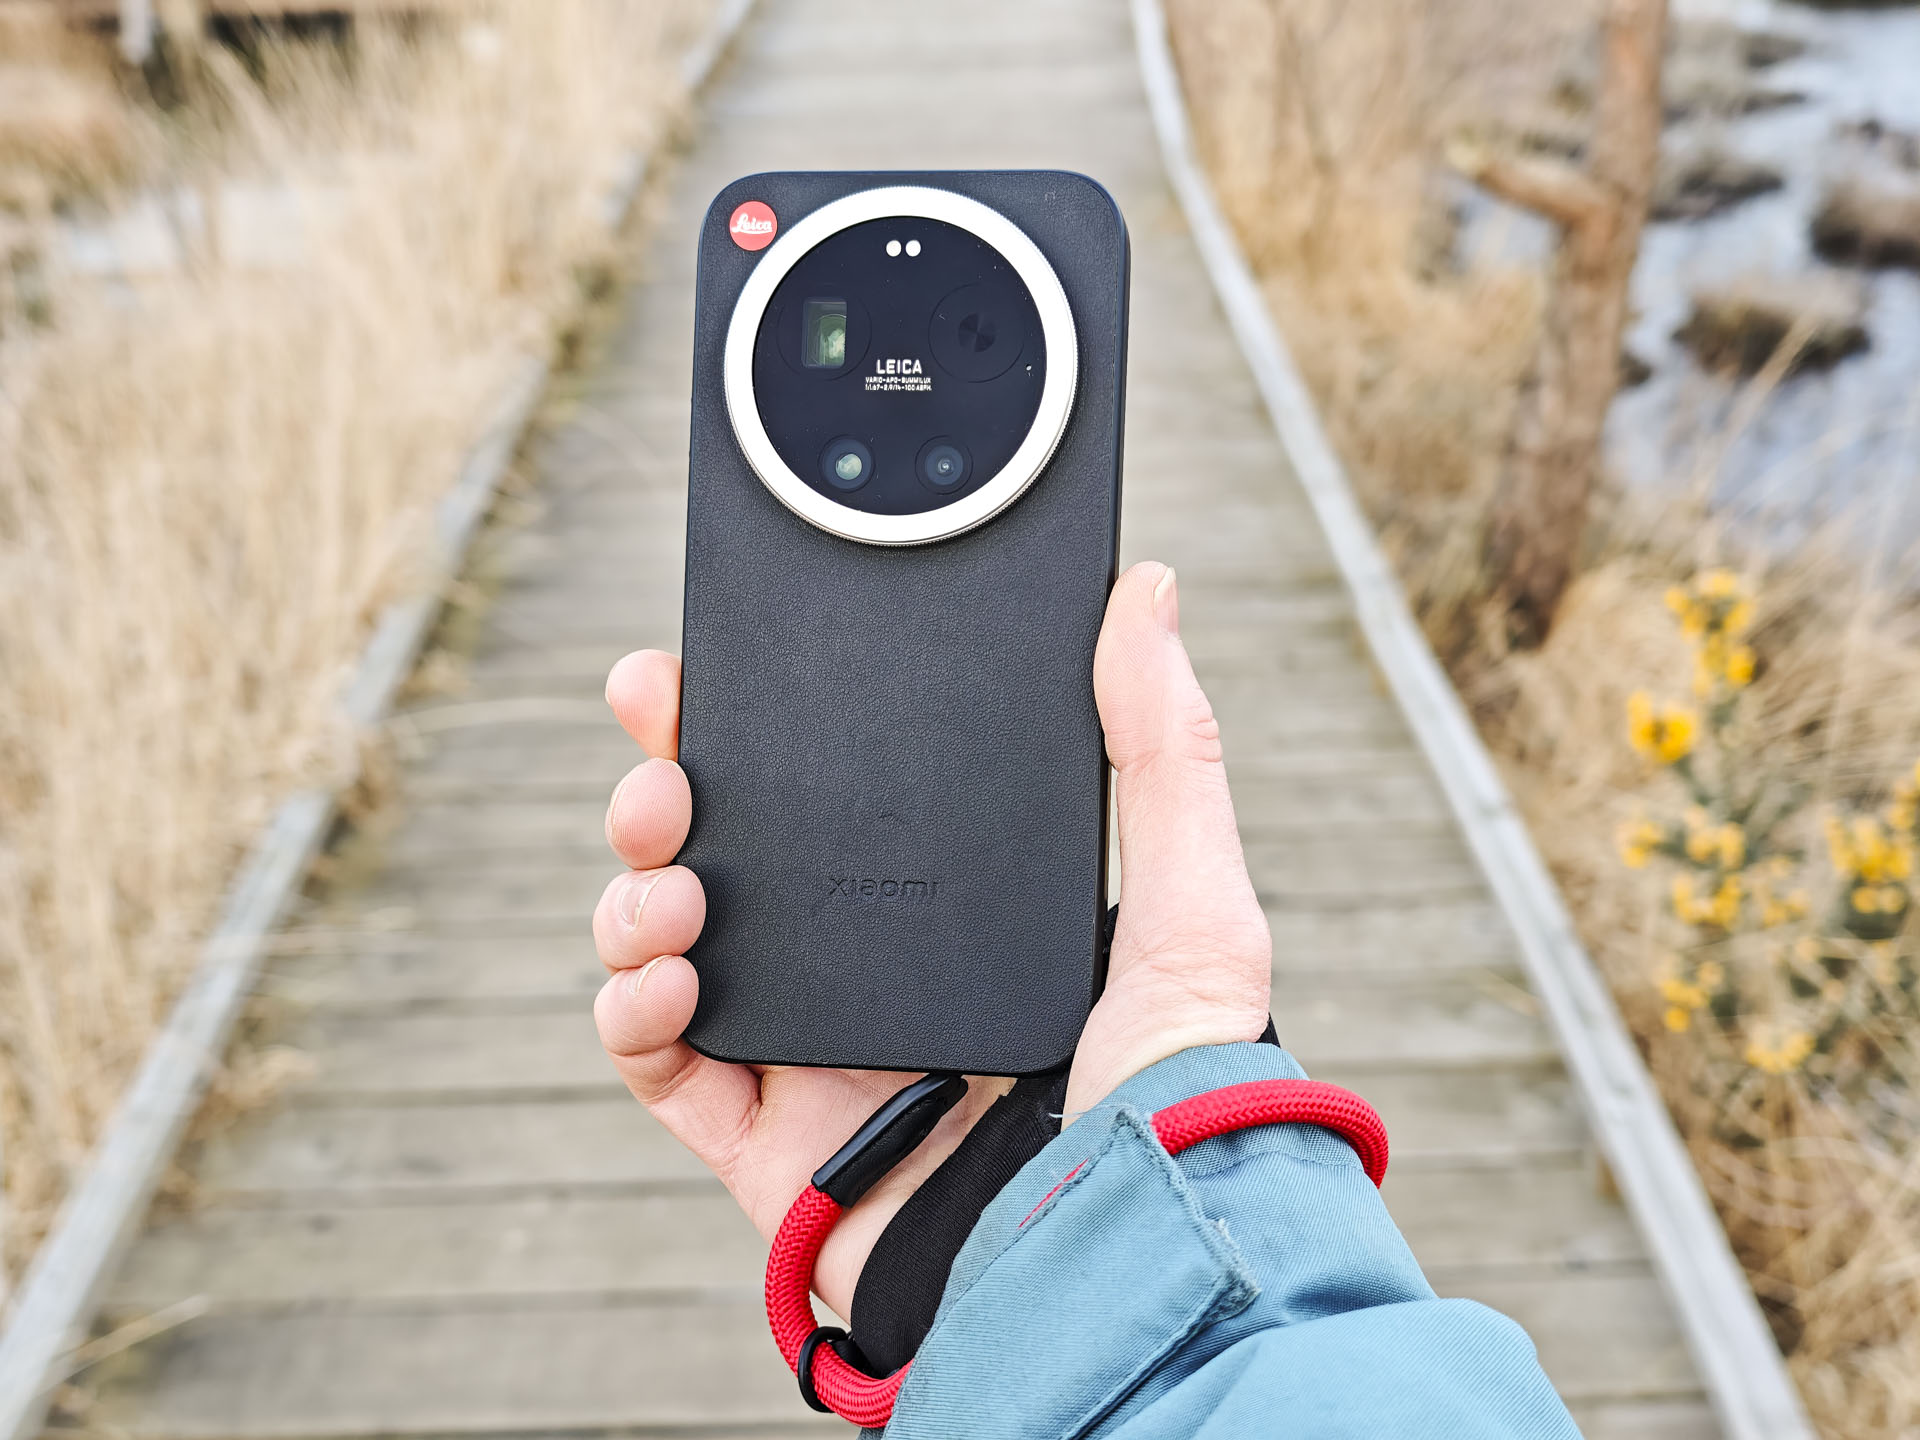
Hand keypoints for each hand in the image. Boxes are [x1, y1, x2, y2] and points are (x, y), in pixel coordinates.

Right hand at [592, 561, 1270, 1319]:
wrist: (1127, 1251)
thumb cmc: (1176, 1089)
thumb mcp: (1194, 899)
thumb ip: (1163, 746)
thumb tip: (1150, 589)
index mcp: (936, 899)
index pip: (815, 789)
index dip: (742, 724)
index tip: (698, 665)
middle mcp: (860, 961)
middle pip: (716, 850)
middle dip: (660, 789)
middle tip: (661, 763)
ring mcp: (802, 1047)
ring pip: (662, 941)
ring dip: (635, 892)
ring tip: (675, 882)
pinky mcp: (759, 1136)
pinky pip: (654, 1061)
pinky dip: (632, 1008)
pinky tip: (674, 979)